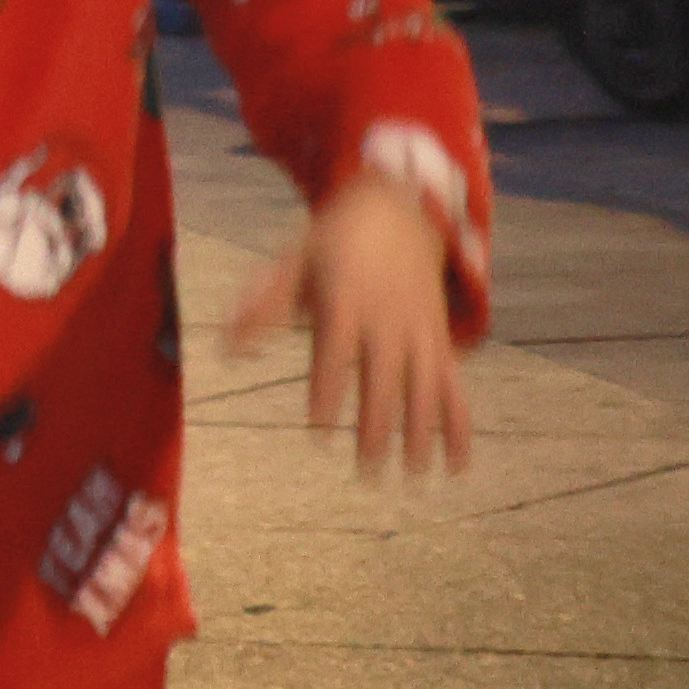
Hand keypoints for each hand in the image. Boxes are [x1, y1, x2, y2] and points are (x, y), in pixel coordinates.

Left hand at [231, 171, 475, 479]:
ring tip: (411, 476)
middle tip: (366, 470)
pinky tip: (458, 466)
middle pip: (386, 381)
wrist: (398, 213)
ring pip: (427, 390)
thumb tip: (228, 348)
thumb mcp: (292, 260)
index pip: (336, 356)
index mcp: (347, 301)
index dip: (329, 392)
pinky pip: (455, 387)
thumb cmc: (333, 242)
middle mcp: (389, 321)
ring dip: (422, 434)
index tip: (319, 430)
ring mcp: (420, 333)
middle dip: (378, 427)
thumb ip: (262, 304)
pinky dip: (460, 426)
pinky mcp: (440, 342)